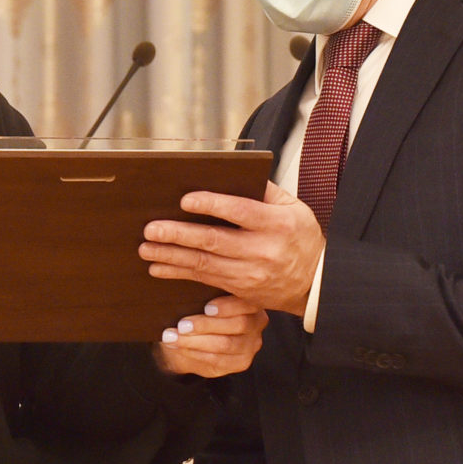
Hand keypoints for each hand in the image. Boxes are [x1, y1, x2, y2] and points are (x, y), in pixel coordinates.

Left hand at [140, 182, 323, 316]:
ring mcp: (250, 274)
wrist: (315, 283)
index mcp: (277, 225)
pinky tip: (159, 267)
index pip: (240, 212)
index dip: (211, 205)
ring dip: (171, 256)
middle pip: (214, 241)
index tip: (185, 200)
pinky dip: (179, 273)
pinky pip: (205, 280)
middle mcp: (263, 250)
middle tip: (151, 228)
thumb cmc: (302, 238)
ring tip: (147, 248)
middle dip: (179, 234)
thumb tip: (234, 174)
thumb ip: (266, 191)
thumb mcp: (294, 209)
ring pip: (204, 264)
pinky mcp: (240, 290)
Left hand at [154, 297, 266, 377]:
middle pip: (238, 325)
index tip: (206, 308)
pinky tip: (178, 347)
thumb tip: (188, 285)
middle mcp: (256, 324)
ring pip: (225, 344)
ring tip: (173, 337)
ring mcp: (250, 345)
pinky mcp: (240, 362)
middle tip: (182, 325)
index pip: (247, 303)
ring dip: (195, 341)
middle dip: (206, 325)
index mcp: (251, 303)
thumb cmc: (201, 313)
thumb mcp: (204, 298)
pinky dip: (194, 353)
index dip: (228, 306)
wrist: (195, 340)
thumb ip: (204, 294)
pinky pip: (217, 359)